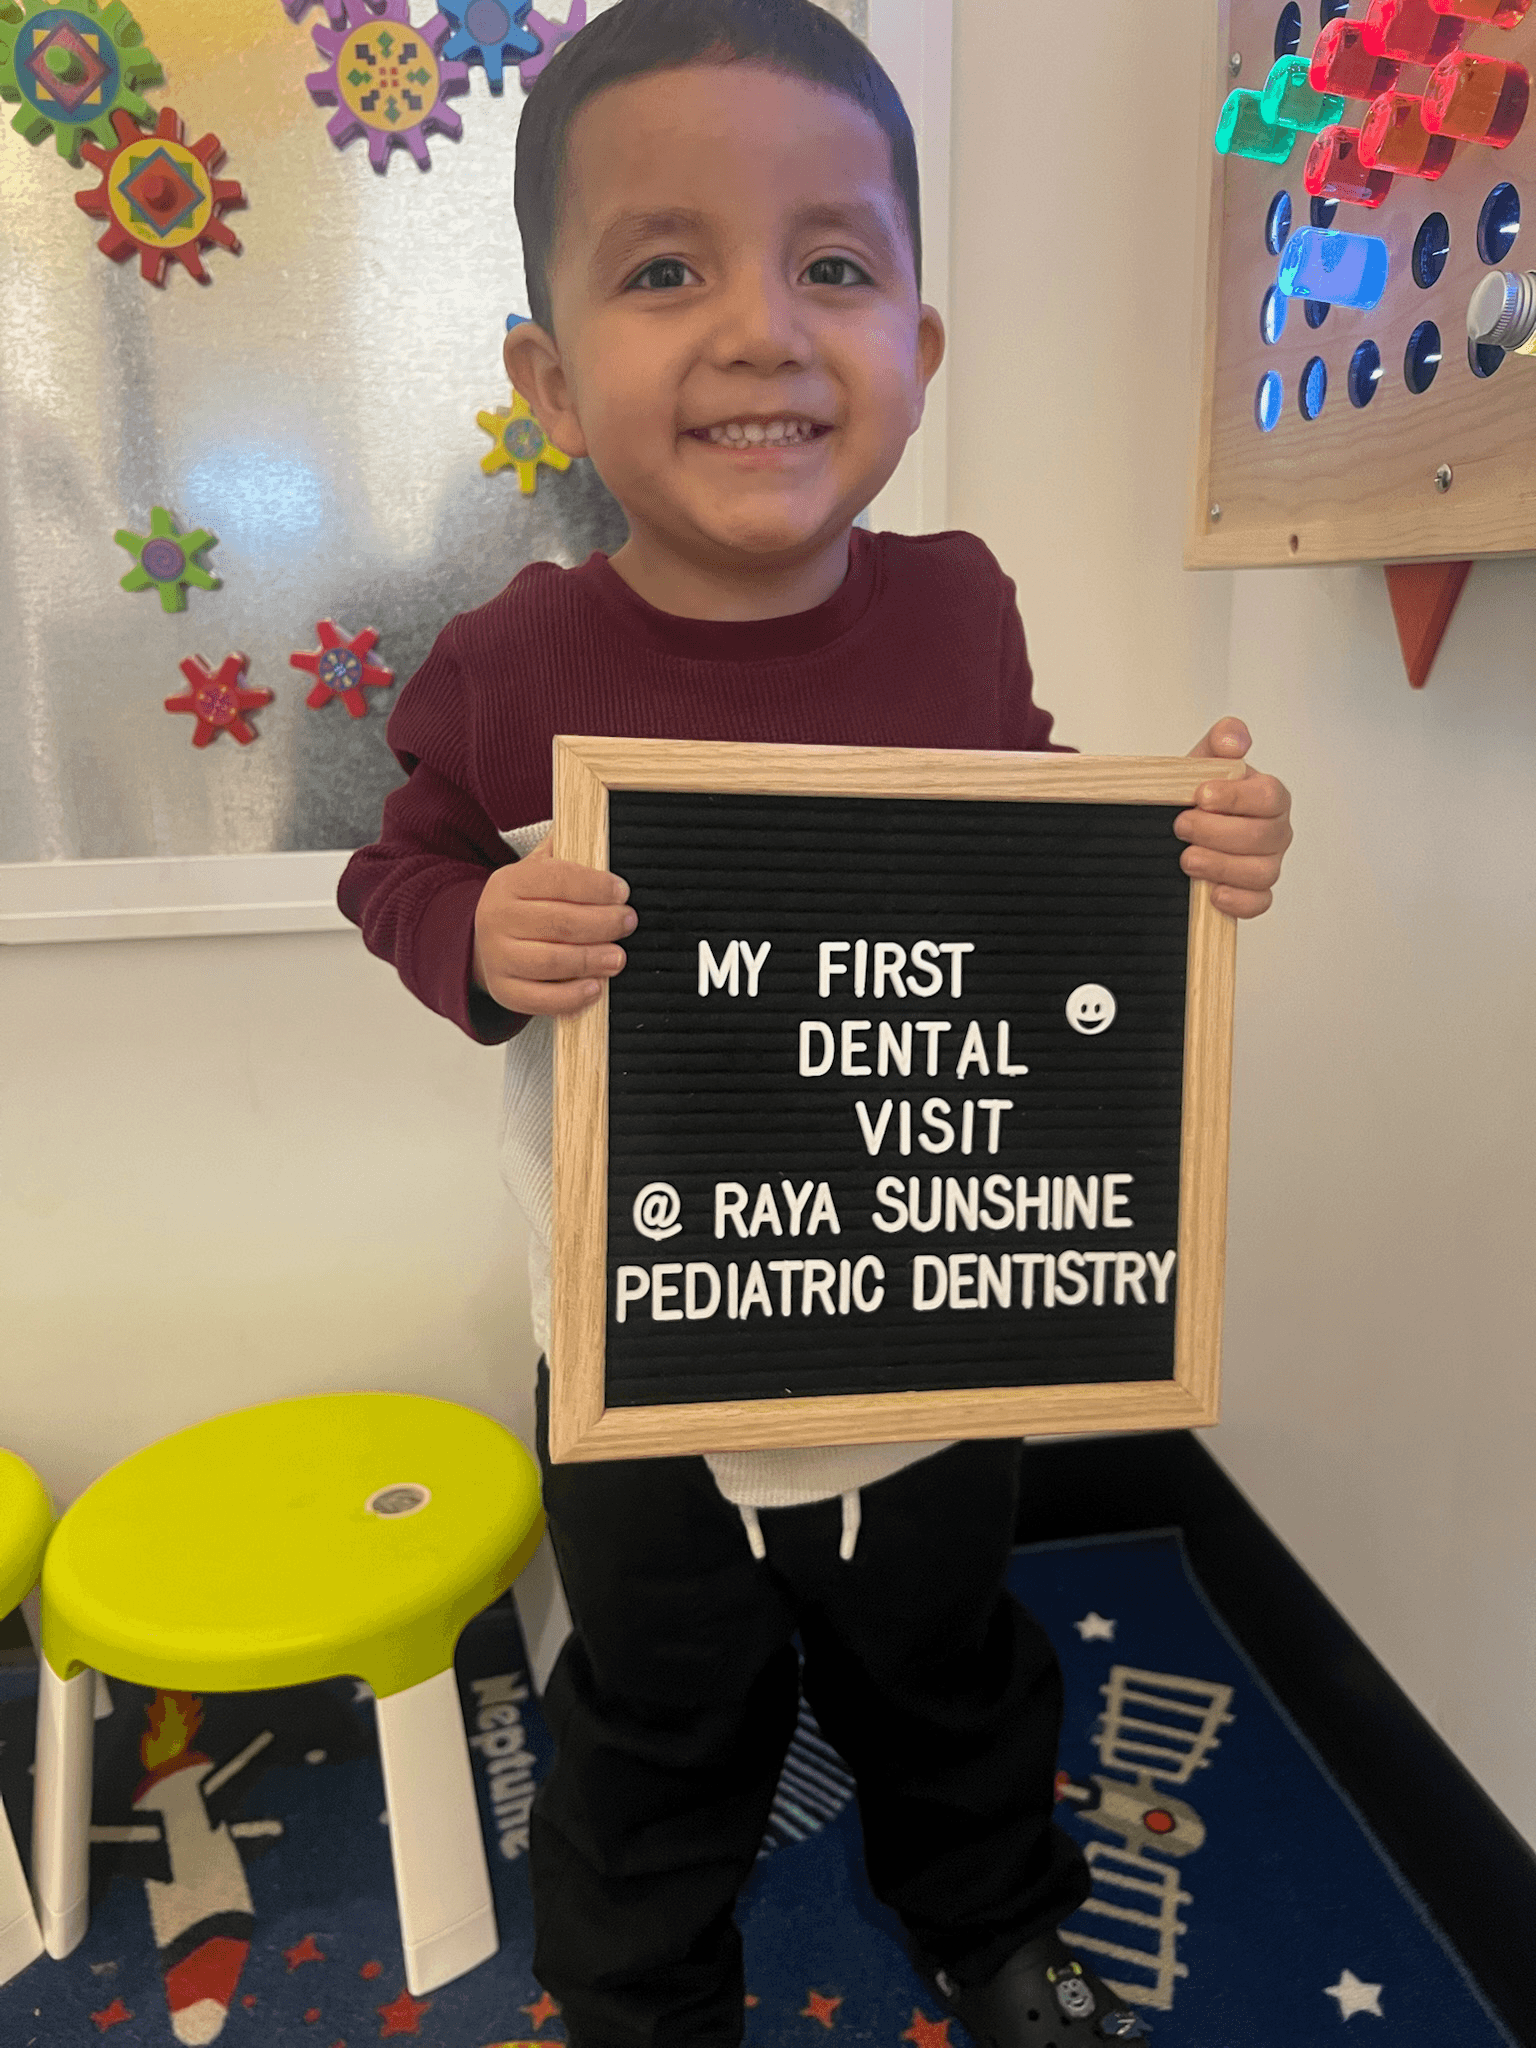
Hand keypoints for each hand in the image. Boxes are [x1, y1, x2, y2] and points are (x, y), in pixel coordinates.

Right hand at [473, 837, 635, 1015]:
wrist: (484, 941)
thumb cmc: (525, 905)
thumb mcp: (536, 871)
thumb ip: (564, 853)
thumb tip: (599, 826)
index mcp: (509, 882)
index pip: (557, 879)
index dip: (595, 886)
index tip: (622, 891)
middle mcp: (497, 918)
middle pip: (559, 922)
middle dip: (602, 923)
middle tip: (628, 922)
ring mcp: (498, 957)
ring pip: (551, 962)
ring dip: (591, 960)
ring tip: (618, 958)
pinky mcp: (504, 990)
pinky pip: (540, 999)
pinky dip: (571, 997)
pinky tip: (594, 988)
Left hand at [1175, 718, 1292, 919]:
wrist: (1173, 827)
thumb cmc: (1194, 797)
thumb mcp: (1201, 763)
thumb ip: (1219, 743)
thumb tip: (1235, 739)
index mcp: (1267, 795)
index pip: (1268, 796)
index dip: (1235, 798)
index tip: (1201, 797)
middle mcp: (1274, 829)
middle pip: (1264, 836)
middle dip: (1217, 833)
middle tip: (1181, 827)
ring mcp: (1267, 862)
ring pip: (1262, 871)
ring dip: (1221, 866)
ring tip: (1187, 860)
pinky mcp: (1254, 891)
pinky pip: (1259, 902)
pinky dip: (1237, 901)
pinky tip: (1212, 893)